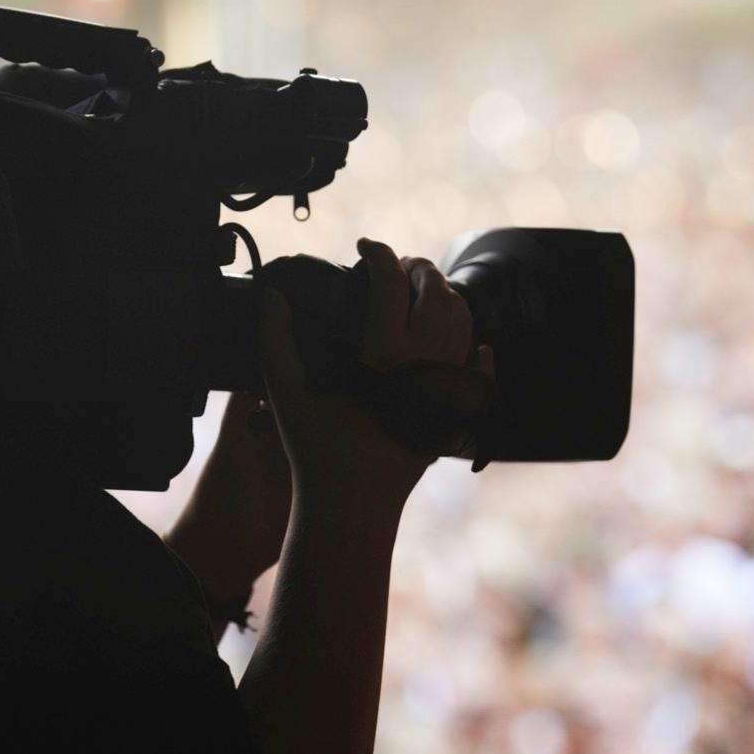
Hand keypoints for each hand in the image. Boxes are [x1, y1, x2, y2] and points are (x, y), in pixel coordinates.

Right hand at [257, 238, 492, 512]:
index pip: (390, 282)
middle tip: (399, 265)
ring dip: (446, 297)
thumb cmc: (314, 450)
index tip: (366, 246)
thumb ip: (274, 338)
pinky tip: (471, 341)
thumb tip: (273, 297)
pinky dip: (477, 347)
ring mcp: (446, 389)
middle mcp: (423, 366)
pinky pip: (480, 368)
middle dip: (419, 269)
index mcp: (381, 355)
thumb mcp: (283, 390)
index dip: (378, 252)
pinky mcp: (457, 412)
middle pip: (437, 292)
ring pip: (463, 321)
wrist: (352, 506)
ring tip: (423, 292)